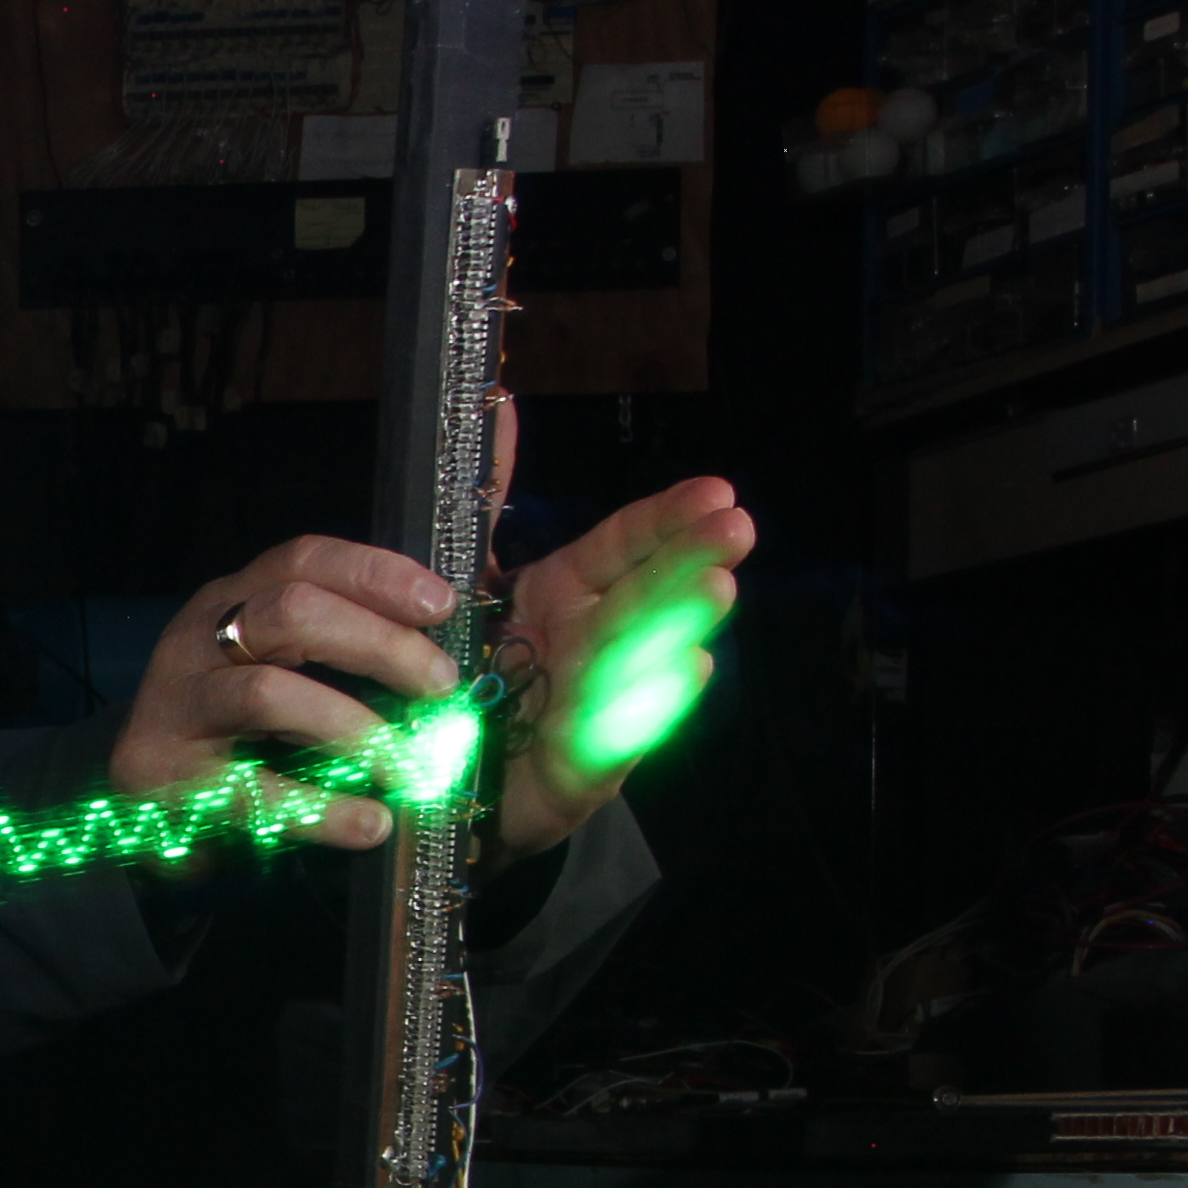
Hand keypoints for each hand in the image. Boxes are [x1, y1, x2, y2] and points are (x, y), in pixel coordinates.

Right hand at [106, 536, 458, 855]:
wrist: (130, 802)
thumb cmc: (227, 730)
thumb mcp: (272, 667)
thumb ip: (336, 649)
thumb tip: (439, 656)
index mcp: (230, 601)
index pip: (304, 560)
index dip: (377, 574)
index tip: (442, 606)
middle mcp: (197, 641)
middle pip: (292, 612)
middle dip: (380, 644)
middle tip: (439, 686)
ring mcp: (177, 707)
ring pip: (269, 693)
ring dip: (354, 727)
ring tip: (408, 765)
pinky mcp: (168, 777)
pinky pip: (254, 790)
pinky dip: (321, 810)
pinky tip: (368, 825)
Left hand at [487, 473, 753, 860]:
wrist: (454, 781)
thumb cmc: (481, 673)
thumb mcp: (471, 578)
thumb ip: (491, 498)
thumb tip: (499, 406)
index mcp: (569, 590)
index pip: (627, 543)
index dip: (668, 518)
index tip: (716, 491)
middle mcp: (593, 638)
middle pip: (646, 592)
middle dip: (689, 560)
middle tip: (734, 528)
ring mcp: (598, 701)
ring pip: (642, 656)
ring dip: (678, 624)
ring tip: (716, 589)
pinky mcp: (586, 765)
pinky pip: (617, 734)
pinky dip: (646, 707)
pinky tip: (683, 672)